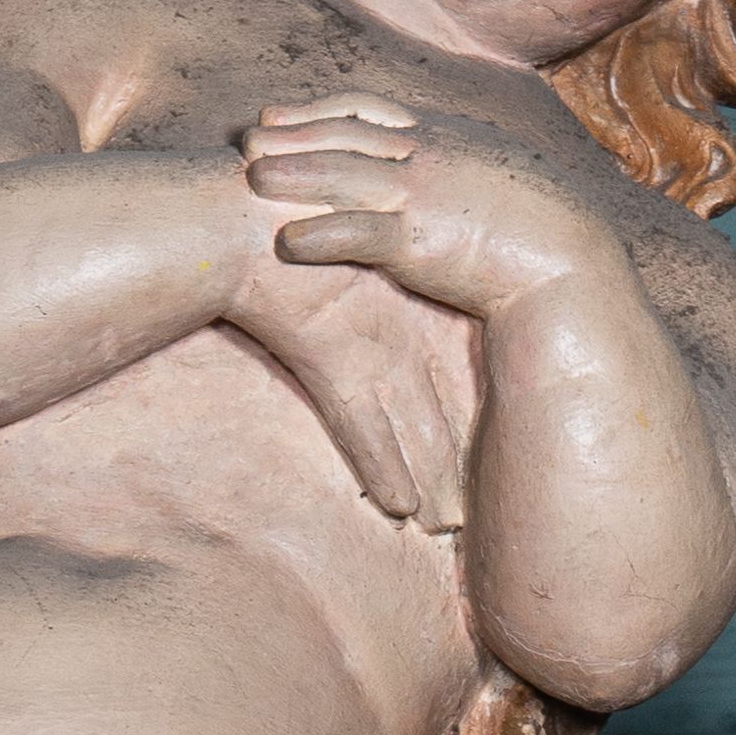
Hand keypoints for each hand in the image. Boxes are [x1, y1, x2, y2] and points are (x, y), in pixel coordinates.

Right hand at [219, 138, 474, 527]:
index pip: (444, 358)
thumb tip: (348, 264)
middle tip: (485, 499)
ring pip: (413, 426)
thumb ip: (349, 248)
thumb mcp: (329, 232)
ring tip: (449, 525)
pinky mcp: (333, 362)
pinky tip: (402, 506)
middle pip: (439, 401)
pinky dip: (382, 468)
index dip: (466, 399)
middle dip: (459, 452)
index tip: (494, 433)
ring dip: (432, 476)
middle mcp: (396, 324)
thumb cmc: (276, 216)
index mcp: (401, 293)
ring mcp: (369, 346)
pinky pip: (363, 429)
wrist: (241, 208)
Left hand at [243, 99, 585, 320]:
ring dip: (295, 173)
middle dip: (294, 132)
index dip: (322, 110)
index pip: (373, 111)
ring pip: (345, 175)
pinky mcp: (424, 240)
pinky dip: (321, 234)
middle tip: (246, 137)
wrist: (575, 262)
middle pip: (348, 134)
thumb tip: (449, 179)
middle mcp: (433, 155)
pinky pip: (360, 233)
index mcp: (451, 137)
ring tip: (250, 178)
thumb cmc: (546, 233)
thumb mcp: (502, 184)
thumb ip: (466, 172)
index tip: (280, 112)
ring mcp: (426, 194)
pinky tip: (286, 244)